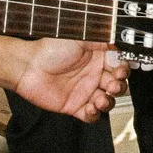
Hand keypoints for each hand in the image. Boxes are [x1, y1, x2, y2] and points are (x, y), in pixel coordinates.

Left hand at [11, 40, 128, 121]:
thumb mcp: (82, 37)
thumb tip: (121, 40)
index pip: (120, 66)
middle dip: (119, 86)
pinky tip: (90, 107)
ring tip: (101, 98)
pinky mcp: (75, 106)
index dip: (124, 69)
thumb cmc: (50, 49)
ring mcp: (85, 91)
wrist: (28, 67)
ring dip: (109, 102)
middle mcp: (93, 75)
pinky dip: (95, 114)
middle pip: (117, 85)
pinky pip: (92, 116)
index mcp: (98, 58)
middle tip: (113, 84)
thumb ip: (103, 39)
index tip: (121, 69)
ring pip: (108, 102)